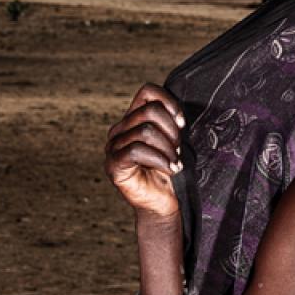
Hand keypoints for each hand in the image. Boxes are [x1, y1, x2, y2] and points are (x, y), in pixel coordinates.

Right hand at [106, 83, 184, 221]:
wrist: (163, 203)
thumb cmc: (169, 171)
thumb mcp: (174, 141)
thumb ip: (170, 122)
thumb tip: (176, 113)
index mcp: (133, 119)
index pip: (147, 92)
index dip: (169, 102)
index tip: (182, 123)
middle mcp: (119, 130)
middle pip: (149, 111)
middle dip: (172, 132)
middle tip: (178, 151)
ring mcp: (113, 147)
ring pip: (144, 131)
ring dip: (168, 149)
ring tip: (175, 163)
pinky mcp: (113, 165)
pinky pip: (136, 151)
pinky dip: (159, 160)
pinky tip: (170, 170)